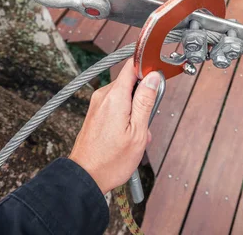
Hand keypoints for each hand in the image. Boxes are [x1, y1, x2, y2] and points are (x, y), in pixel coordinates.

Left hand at [69, 59, 159, 193]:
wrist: (85, 177)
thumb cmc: (111, 161)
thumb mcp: (138, 131)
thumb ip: (146, 101)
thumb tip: (153, 77)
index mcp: (115, 97)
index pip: (132, 66)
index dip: (147, 69)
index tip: (156, 81)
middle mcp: (103, 96)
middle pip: (130, 82)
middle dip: (143, 98)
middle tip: (147, 120)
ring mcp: (97, 104)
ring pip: (124, 96)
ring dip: (135, 110)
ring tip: (136, 134)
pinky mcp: (95, 113)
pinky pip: (115, 106)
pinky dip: (125, 116)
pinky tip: (127, 135)